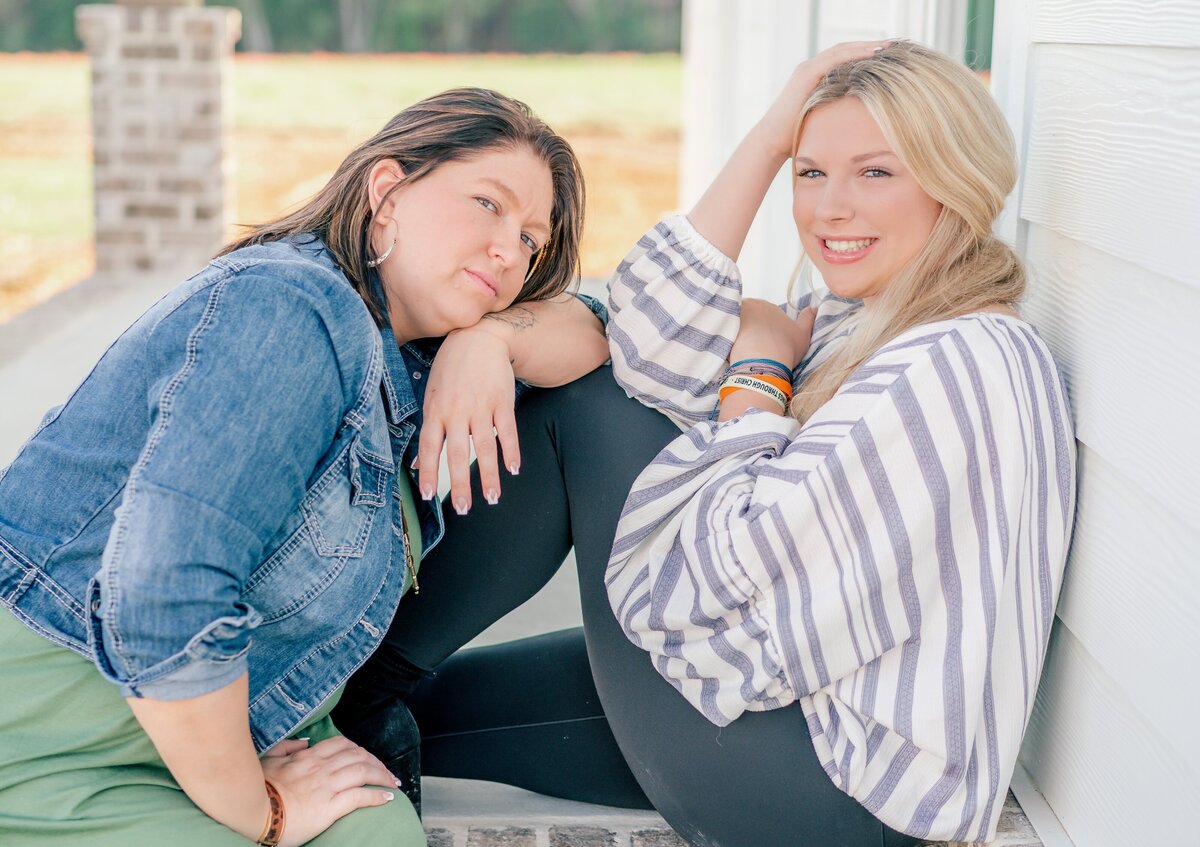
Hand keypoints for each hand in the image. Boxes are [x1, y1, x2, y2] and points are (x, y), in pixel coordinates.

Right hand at [260, 736, 399, 846]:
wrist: (252, 811)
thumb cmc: (256, 788)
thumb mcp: (269, 760)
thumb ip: (287, 748)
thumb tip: (303, 741)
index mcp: (308, 757)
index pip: (342, 745)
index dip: (360, 749)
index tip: (367, 756)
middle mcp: (321, 768)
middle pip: (358, 756)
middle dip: (376, 762)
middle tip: (386, 772)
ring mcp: (326, 786)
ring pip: (363, 772)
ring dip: (382, 776)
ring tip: (392, 782)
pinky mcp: (329, 806)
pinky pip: (359, 797)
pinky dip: (376, 796)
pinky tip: (387, 798)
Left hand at [418, 323, 518, 513]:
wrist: (479, 338)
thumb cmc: (451, 368)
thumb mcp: (432, 393)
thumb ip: (430, 428)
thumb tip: (418, 465)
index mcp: (436, 410)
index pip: (429, 447)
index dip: (428, 471)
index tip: (429, 496)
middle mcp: (456, 411)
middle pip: (457, 453)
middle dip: (460, 483)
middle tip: (463, 509)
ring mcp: (481, 407)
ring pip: (485, 447)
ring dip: (488, 475)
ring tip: (491, 498)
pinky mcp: (502, 402)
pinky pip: (507, 431)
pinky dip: (511, 452)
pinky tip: (513, 469)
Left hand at [730, 299, 815, 370]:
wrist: (763, 362)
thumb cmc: (785, 349)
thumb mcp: (803, 334)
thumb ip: (808, 318)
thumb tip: (814, 307)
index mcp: (768, 306)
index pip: (761, 313)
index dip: (761, 327)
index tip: (762, 340)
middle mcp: (750, 305)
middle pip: (744, 315)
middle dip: (746, 326)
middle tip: (749, 345)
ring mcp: (734, 315)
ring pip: (732, 322)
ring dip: (733, 331)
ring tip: (737, 348)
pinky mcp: (722, 327)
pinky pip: (720, 331)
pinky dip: (723, 338)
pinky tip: (728, 350)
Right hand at [756, 40, 891, 159]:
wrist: (773, 142)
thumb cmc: (797, 138)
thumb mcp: (825, 122)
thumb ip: (839, 116)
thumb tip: (860, 128)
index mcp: (816, 78)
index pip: (846, 60)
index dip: (868, 56)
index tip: (891, 58)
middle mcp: (812, 68)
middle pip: (847, 50)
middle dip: (871, 46)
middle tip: (896, 45)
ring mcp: (808, 69)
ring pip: (843, 50)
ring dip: (867, 46)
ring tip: (889, 45)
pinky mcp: (806, 73)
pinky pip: (835, 58)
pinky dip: (855, 53)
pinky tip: (874, 53)